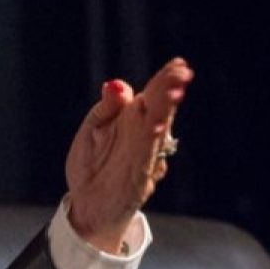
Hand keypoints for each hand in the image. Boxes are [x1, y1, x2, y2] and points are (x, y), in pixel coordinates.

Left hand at [63, 58, 192, 252]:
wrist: (87, 204)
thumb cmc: (92, 163)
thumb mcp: (93, 129)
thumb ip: (106, 108)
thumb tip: (115, 86)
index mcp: (132, 118)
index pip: (153, 94)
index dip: (166, 79)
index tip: (179, 64)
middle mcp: (142, 135)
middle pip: (160, 108)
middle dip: (170, 90)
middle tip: (182, 73)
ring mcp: (143, 156)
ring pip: (158, 129)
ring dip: (166, 111)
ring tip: (174, 92)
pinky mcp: (139, 178)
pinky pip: (148, 157)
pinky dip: (152, 142)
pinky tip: (156, 127)